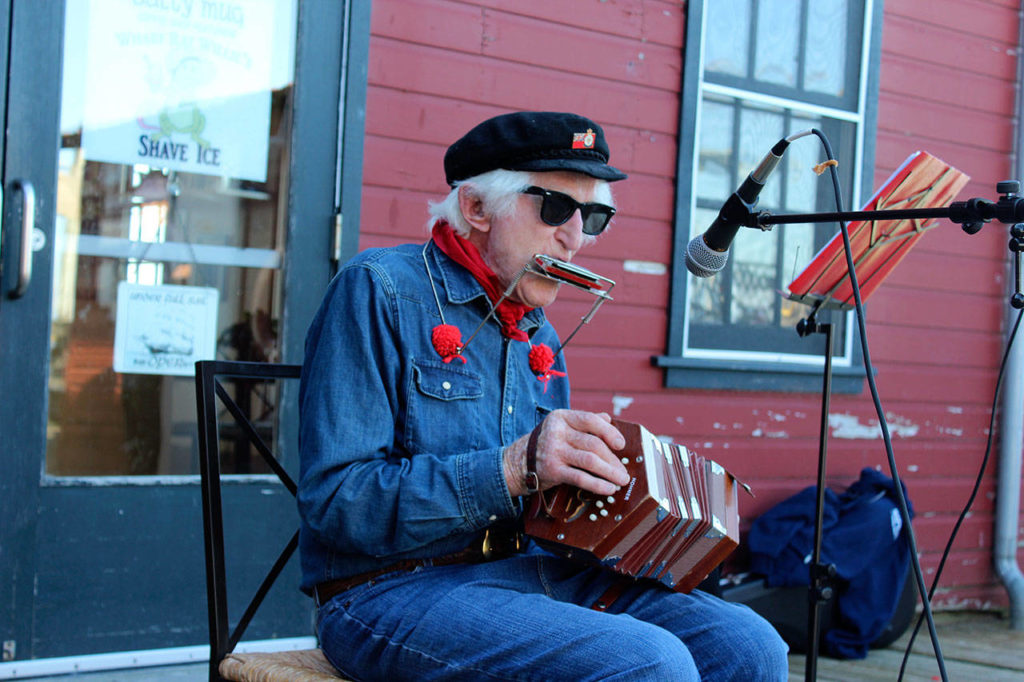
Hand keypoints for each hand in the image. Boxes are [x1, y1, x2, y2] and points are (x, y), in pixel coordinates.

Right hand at [503, 410, 629, 497]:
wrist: (518, 462)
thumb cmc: (547, 442)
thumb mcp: (561, 426)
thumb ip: (584, 421)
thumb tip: (608, 418)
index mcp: (562, 417)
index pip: (591, 420)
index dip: (610, 432)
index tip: (621, 445)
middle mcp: (557, 432)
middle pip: (594, 444)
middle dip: (613, 460)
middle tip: (623, 471)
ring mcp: (554, 451)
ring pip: (590, 461)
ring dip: (610, 472)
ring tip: (621, 480)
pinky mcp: (552, 470)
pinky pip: (580, 478)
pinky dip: (597, 484)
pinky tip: (608, 489)